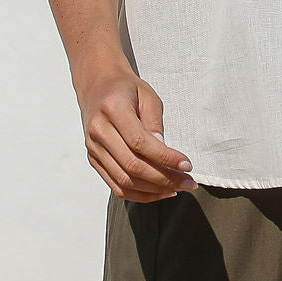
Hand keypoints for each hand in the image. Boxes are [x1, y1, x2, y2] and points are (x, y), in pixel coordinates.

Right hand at [78, 70, 195, 200]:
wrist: (98, 86)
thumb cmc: (126, 89)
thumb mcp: (148, 96)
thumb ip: (155, 123)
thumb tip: (165, 153)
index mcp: (112, 109)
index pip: (139, 142)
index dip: (165, 157)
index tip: (187, 164)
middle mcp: (98, 131)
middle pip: (132, 165)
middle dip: (164, 178)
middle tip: (188, 182)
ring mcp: (93, 148)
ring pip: (124, 181)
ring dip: (154, 190)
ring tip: (178, 188)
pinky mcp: (94, 160)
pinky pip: (116, 186)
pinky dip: (139, 194)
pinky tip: (159, 191)